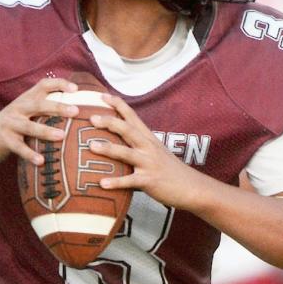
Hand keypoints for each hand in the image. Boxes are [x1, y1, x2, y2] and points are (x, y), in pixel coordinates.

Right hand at [0, 77, 79, 166]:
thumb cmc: (11, 128)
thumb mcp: (25, 114)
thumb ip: (43, 111)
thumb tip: (74, 112)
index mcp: (25, 100)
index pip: (43, 85)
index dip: (59, 84)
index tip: (76, 88)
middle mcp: (18, 108)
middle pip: (38, 104)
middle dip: (57, 107)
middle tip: (76, 111)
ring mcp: (10, 124)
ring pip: (29, 126)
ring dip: (46, 131)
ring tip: (62, 136)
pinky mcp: (4, 140)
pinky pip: (19, 148)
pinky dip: (30, 154)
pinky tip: (41, 161)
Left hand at [89, 95, 205, 210]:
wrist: (192, 187)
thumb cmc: (171, 171)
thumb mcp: (156, 152)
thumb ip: (139, 146)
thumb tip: (118, 143)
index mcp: (148, 138)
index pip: (132, 116)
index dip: (117, 104)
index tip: (101, 96)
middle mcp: (148, 147)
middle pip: (127, 129)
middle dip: (109, 122)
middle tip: (91, 117)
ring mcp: (149, 163)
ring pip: (126, 153)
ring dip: (108, 148)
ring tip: (91, 146)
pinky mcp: (149, 181)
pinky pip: (130, 181)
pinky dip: (116, 182)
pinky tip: (102, 184)